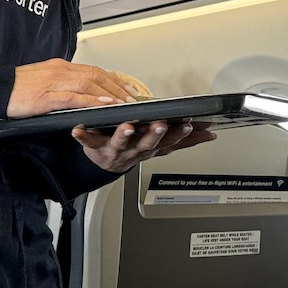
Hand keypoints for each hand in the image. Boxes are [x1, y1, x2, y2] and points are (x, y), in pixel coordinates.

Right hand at [7, 59, 139, 117]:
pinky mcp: (46, 97)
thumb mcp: (43, 82)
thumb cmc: (16, 89)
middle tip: (133, 98)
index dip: (114, 79)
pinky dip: (90, 100)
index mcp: (60, 67)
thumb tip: (81, 93)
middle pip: (96, 75)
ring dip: (109, 93)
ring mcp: (53, 82)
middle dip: (118, 87)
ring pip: (89, 83)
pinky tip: (102, 104)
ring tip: (124, 103)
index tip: (127, 89)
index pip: (94, 70)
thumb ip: (62, 85)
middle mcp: (60, 71)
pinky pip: (73, 97)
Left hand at [71, 121, 217, 173]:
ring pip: (121, 143)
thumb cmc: (134, 149)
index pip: (170, 141)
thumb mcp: (163, 146)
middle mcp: (136, 149)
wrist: (106, 163)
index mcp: (152, 146)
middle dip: (156, 134)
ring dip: (124, 135)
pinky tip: (78, 129)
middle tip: (161, 124)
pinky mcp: (95, 147)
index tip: (188, 125)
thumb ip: (185, 141)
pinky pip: (88, 142)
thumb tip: (209, 134)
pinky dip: (83, 136)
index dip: (179, 135)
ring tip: (126, 126)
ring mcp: (116, 149)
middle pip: (148, 143)